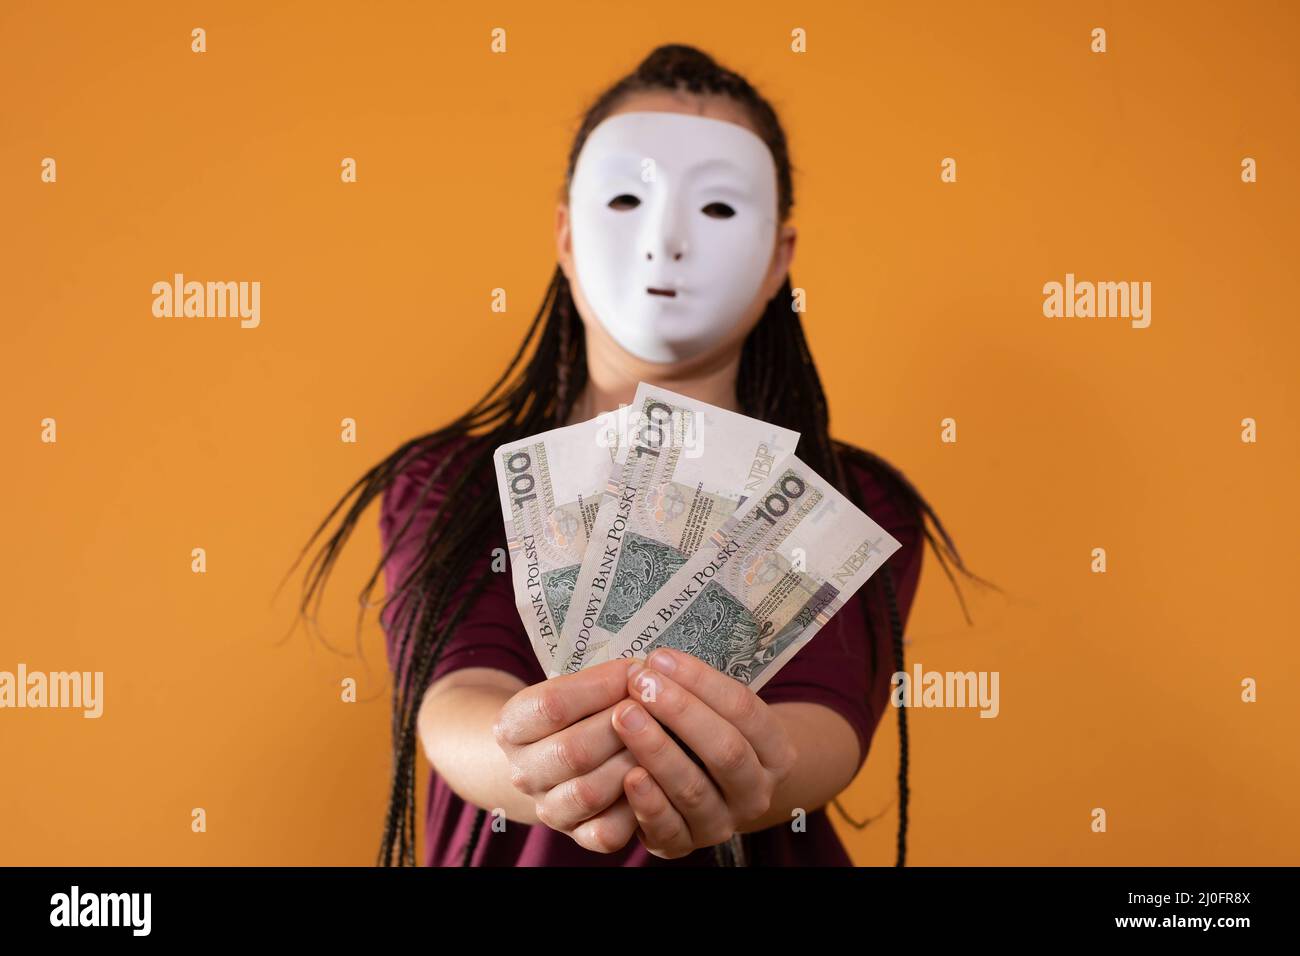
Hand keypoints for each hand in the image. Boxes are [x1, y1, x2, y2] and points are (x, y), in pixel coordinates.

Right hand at [492, 658, 640, 852]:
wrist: (559, 760)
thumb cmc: (577, 713)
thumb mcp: (573, 688)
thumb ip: (602, 681)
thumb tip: (645, 672)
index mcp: (511, 727)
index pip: (551, 705)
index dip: (601, 685)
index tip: (635, 671)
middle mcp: (522, 772)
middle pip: (573, 751)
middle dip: (623, 726)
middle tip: (654, 707)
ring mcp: (548, 808)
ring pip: (590, 792)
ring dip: (632, 763)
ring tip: (659, 739)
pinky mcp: (578, 835)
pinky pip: (607, 831)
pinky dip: (635, 807)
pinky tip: (652, 778)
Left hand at [611, 647, 797, 858]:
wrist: (709, 796)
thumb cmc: (705, 737)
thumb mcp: (718, 714)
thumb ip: (697, 693)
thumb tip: (655, 663)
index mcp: (775, 751)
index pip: (744, 709)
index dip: (701, 681)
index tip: (660, 658)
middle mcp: (756, 791)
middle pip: (725, 749)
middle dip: (680, 711)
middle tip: (641, 684)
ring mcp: (723, 823)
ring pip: (693, 788)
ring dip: (656, 749)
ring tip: (624, 715)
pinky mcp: (685, 845)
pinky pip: (669, 827)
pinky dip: (648, 801)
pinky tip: (628, 774)